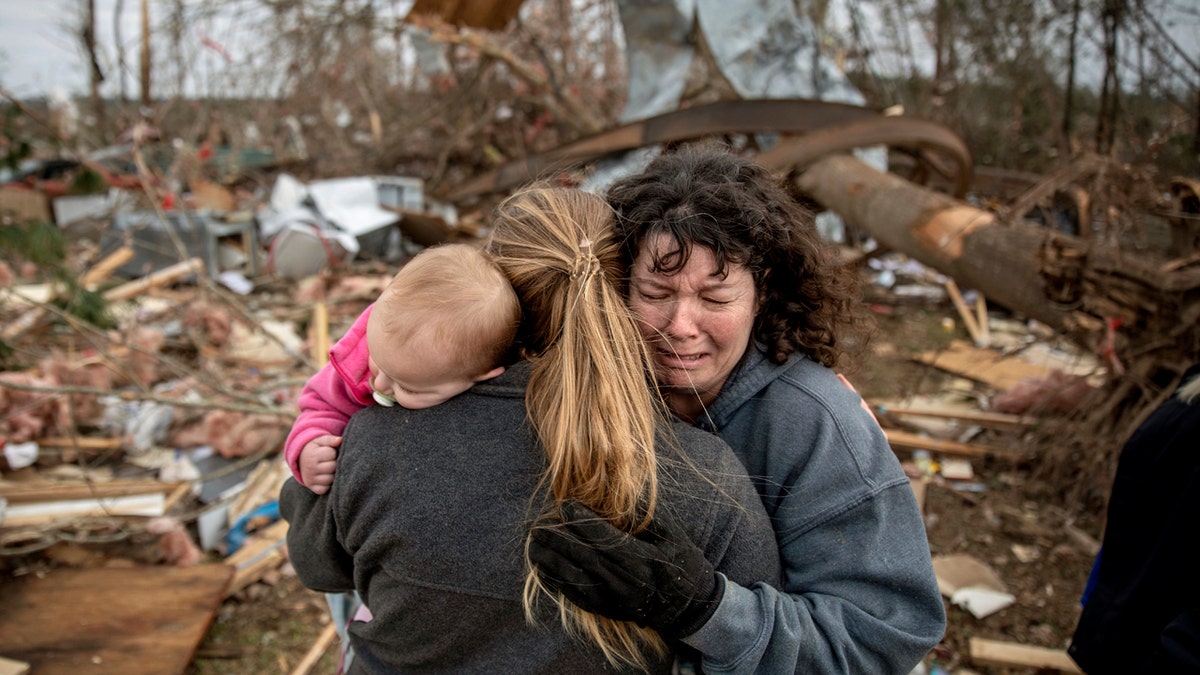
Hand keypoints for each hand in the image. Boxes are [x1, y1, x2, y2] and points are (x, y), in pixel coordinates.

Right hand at [298, 435, 340, 494]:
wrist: (301, 459)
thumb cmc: (315, 448)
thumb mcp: (320, 441)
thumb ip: (330, 439)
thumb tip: (340, 440)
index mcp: (312, 455)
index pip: (332, 454)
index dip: (333, 452)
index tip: (329, 452)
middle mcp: (310, 468)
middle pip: (333, 467)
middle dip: (334, 463)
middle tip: (330, 461)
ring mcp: (310, 479)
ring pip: (331, 479)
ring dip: (332, 474)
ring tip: (328, 468)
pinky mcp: (312, 487)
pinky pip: (325, 489)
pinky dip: (327, 485)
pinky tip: (326, 477)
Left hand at [529, 500, 722, 638]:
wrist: (689, 608)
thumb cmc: (682, 565)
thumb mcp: (672, 536)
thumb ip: (644, 519)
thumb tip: (617, 500)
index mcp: (642, 562)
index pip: (604, 538)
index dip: (582, 521)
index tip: (565, 505)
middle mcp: (624, 583)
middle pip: (583, 557)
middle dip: (558, 538)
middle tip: (540, 523)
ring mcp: (613, 600)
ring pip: (574, 578)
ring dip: (550, 559)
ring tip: (534, 544)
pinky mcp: (606, 611)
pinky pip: (575, 596)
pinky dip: (556, 581)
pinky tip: (543, 568)